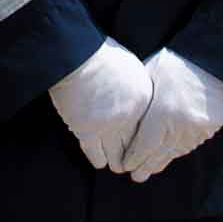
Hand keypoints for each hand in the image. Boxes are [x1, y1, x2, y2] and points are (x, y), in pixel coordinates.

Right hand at [47, 38, 153, 170]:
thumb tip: (138, 100)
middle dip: (133, 156)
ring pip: (117, 155)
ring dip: (117, 162)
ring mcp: (109, 125)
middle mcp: (130, 115)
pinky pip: (95, 154)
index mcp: (143, 98)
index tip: (142, 146)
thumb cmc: (99, 55)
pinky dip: (98, 160)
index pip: (147, 128)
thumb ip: (137, 87)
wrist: (75, 55)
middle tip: (132, 163)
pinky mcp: (88, 131)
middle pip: (135, 145)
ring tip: (117, 166)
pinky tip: (100, 162)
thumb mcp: (130, 66)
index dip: (144, 139)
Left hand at [118, 49, 222, 182]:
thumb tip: (128, 114)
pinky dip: (178, 151)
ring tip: (151, 170)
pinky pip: (190, 144)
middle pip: (159, 153)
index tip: (125, 165)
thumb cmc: (178, 63)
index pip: (144, 145)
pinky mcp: (209, 128)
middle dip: (145, 166)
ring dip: (162, 162)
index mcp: (161, 113)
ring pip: (175, 152)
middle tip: (136, 177)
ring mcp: (196, 129)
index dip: (134, 158)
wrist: (216, 60)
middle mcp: (179, 126)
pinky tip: (170, 155)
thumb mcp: (152, 76)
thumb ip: (142, 99)